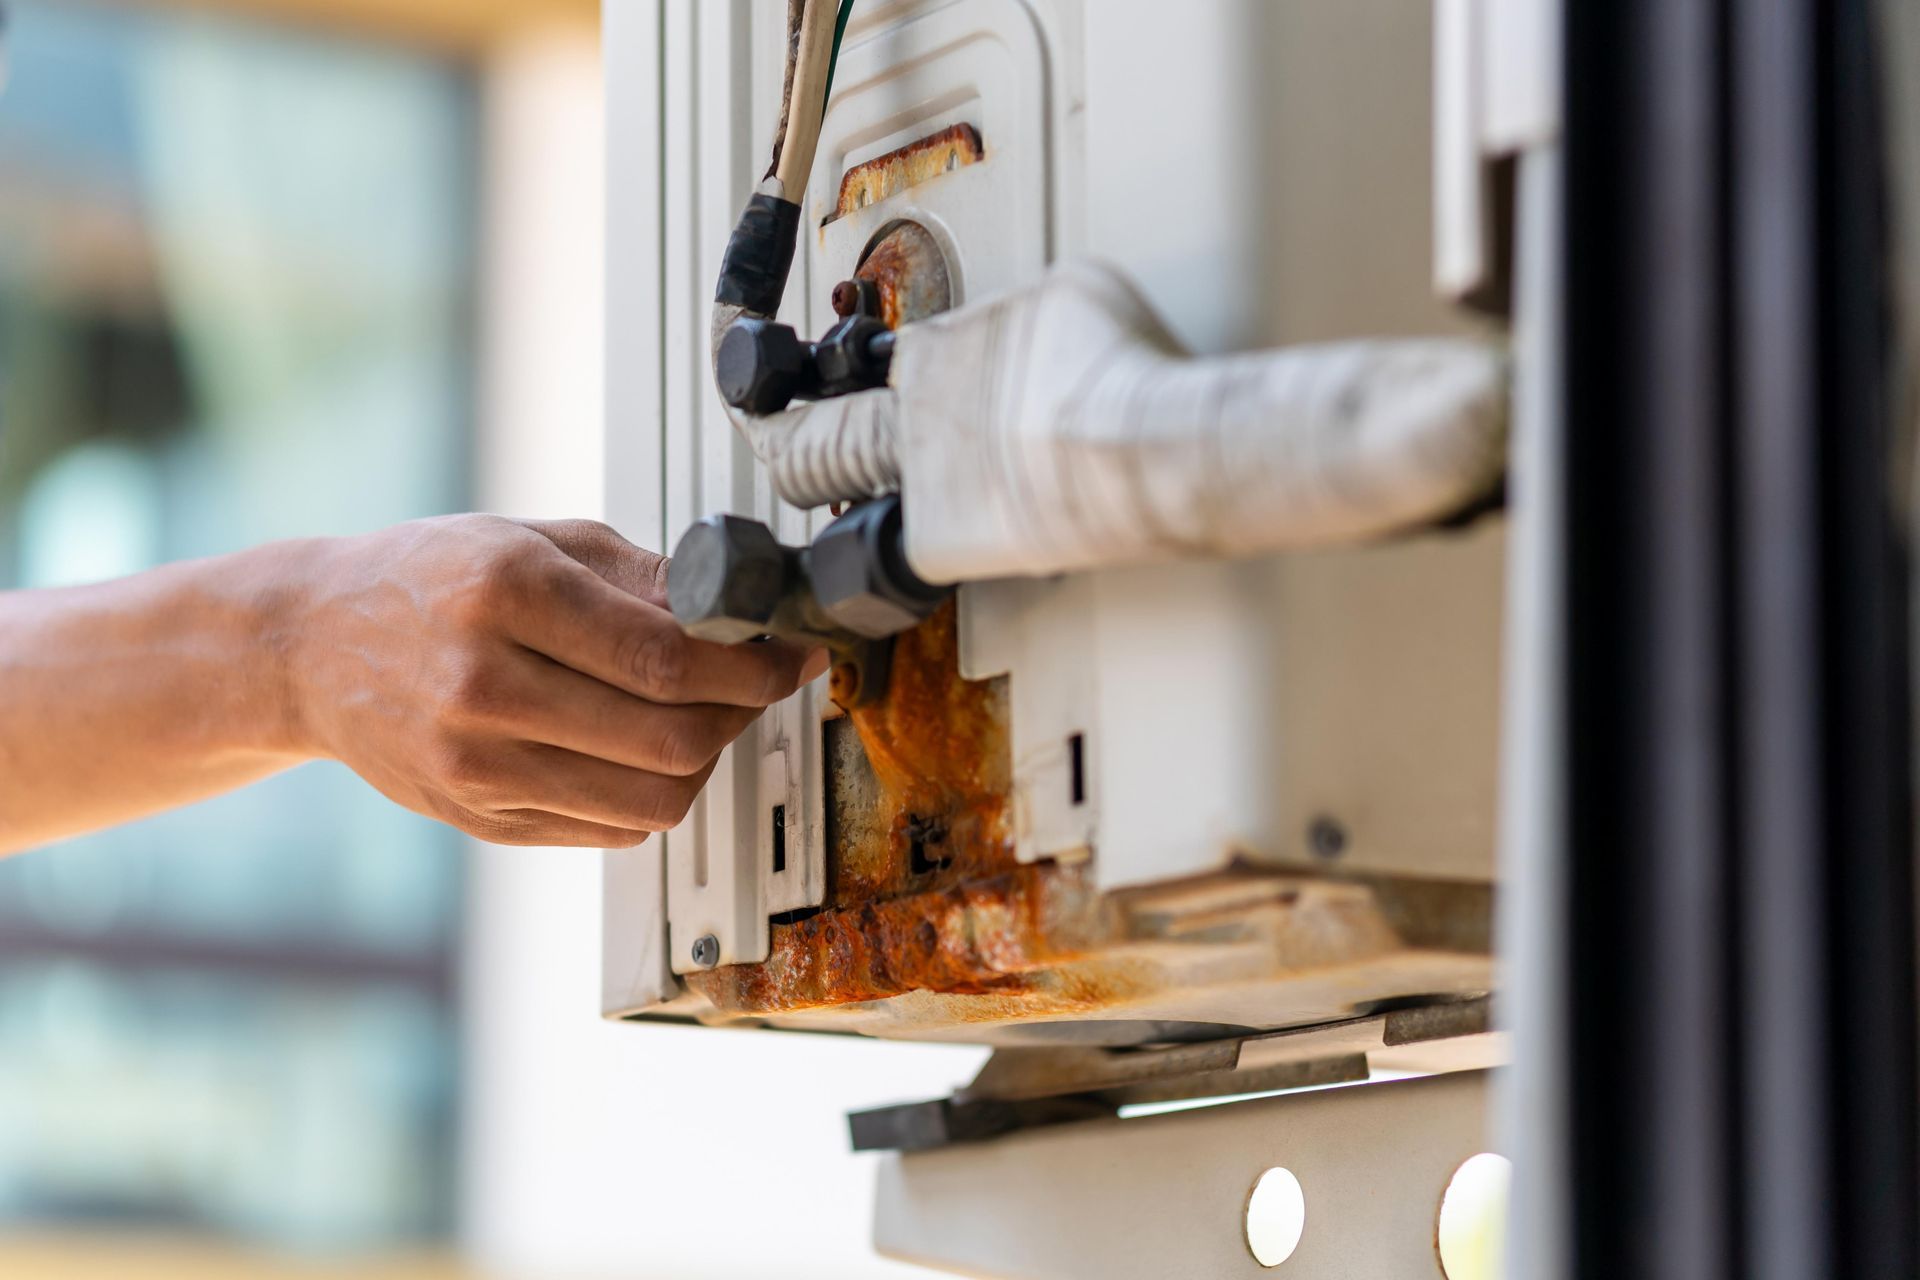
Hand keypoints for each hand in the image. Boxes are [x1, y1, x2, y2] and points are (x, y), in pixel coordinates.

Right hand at [281, 515, 823, 846]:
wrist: (308, 646)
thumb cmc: (423, 579)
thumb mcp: (531, 539)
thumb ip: (641, 576)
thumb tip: (738, 612)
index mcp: (504, 594)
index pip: (667, 658)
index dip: (754, 665)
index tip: (793, 655)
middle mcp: (485, 685)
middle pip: (671, 739)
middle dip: (741, 714)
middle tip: (755, 684)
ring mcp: (478, 764)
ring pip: (651, 801)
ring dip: (705, 763)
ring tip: (704, 719)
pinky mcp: (479, 817)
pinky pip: (610, 830)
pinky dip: (652, 795)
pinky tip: (644, 751)